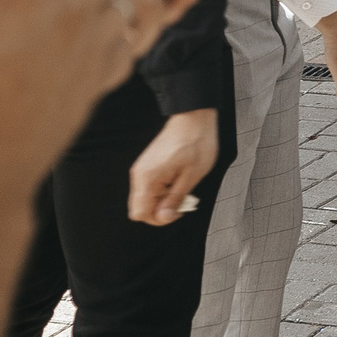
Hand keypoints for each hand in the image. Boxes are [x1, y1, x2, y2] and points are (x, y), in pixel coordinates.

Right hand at [129, 108, 218, 225]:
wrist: (194, 118)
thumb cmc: (196, 142)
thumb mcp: (192, 175)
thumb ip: (175, 199)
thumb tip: (164, 217)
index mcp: (148, 178)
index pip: (140, 213)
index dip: (159, 218)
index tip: (177, 210)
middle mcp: (140, 174)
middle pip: (141, 207)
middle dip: (161, 210)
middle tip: (182, 201)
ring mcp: (142, 169)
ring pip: (146, 198)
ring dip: (163, 199)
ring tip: (183, 188)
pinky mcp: (148, 165)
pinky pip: (150, 187)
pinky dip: (163, 189)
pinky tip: (179, 181)